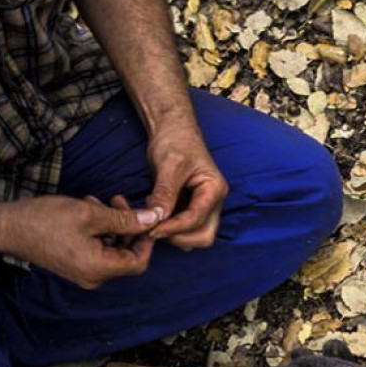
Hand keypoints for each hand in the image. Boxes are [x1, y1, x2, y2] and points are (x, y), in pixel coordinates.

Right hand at [0, 195, 155, 289]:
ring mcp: (83, 272)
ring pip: (112, 249)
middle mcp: (93, 277)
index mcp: (99, 269)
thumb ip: (125, 219)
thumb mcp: (91, 214)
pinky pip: (97, 249)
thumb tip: (154, 218)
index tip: (144, 216)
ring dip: (114, 225)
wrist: (7, 228)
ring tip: (103, 201)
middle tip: (121, 201)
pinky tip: (91, 208)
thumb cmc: (45, 220)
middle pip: (126, 255)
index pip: (139, 262)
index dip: (146, 239)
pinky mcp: (74, 264)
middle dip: (129, 227)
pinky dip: (100, 230)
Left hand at [144, 123, 227, 250]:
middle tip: (153, 229)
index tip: (151, 230)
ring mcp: (204, 207)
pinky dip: (169, 228)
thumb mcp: (169, 165)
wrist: (173, 129)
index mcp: (214, 190)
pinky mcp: (191, 208)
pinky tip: (155, 213)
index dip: (173, 228)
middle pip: (203, 236)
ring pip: (194, 236)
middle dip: (179, 237)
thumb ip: (165, 193)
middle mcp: (213, 202)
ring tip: (153, 217)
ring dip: (174, 235)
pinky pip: (184, 229)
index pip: (196, 220)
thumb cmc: (175, 140)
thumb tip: (157, 218)